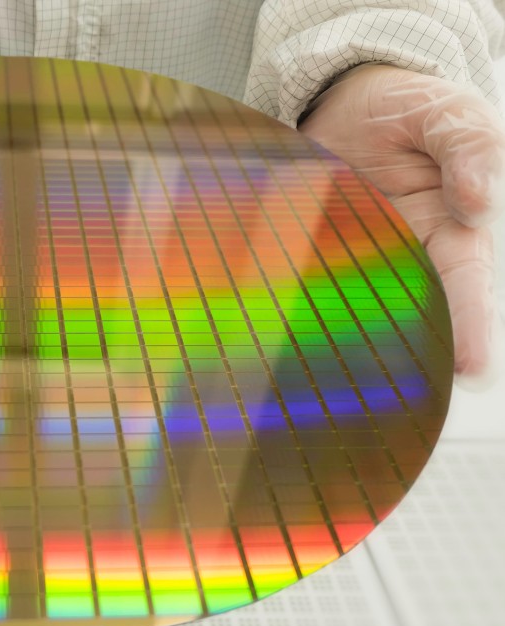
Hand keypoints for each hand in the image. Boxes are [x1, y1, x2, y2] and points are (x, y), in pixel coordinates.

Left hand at [299, 64, 504, 382]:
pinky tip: (283, 339)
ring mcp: (355, 263)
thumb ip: (471, 147)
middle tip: (405, 389)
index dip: (473, 328)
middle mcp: (406, 258)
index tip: (473, 369)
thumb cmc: (408, 110)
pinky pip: (304, 290)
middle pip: (413, 316)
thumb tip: (480, 202)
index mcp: (453, 233)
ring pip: (356, 315)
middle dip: (412, 356)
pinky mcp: (311, 258)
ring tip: (344, 378)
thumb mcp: (449, 112)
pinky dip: (295, 312)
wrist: (346, 99)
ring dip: (350, 344)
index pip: (468, 286)